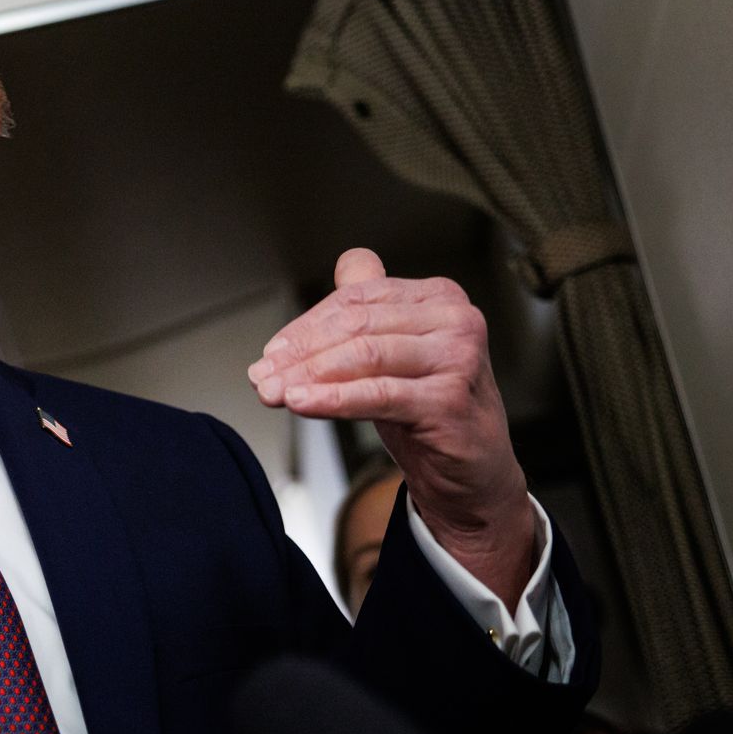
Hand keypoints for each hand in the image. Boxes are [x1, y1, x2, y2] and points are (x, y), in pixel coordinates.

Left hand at [246, 248, 535, 605]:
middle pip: (356, 326)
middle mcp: (455, 319)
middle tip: (262, 377)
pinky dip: (332, 398)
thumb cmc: (428, 408)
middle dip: (300, 353)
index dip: (306, 326)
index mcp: (439, 297)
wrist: (469, 471)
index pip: (356, 299)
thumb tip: (347, 262)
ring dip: (308, 376)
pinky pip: (377, 394)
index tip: (271, 354)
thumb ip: (373, 307)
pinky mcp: (448, 399)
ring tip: (272, 393)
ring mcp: (457, 358)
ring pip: (363, 356)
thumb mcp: (395, 351)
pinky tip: (300, 403)